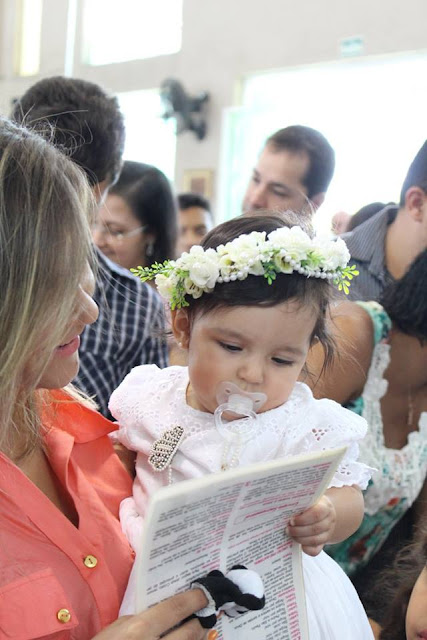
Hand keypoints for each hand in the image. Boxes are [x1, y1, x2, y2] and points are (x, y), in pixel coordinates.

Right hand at [91, 589, 209, 638]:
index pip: (175, 609)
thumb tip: (167, 613)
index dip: (194, 599)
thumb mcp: (117, 629)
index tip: (205, 593)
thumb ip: (142, 619)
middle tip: (209, 611)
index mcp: (140, 630)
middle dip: (202, 620)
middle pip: (191, 632)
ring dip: (200, 637)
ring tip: (201, 627)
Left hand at [287, 495, 336, 555]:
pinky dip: (306, 549)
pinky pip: (316, 550)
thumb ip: (301, 502)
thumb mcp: (309, 500)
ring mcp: (328, 533)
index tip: (291, 521)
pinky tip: (299, 545)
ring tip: (290, 534)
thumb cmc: (312, 504)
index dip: (303, 519)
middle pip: (315, 529)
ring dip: (300, 539)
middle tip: (287, 529)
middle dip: (298, 530)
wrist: (324, 513)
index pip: (316, 514)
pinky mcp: (323, 543)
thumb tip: (285, 504)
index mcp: (326, 507)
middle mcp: (329, 521)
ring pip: (315, 540)